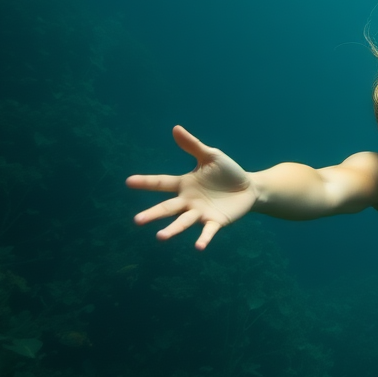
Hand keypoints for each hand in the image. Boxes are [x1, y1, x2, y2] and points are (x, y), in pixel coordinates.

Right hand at [126, 126, 257, 249]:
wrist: (249, 188)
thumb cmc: (228, 172)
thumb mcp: (211, 156)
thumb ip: (193, 146)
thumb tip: (175, 128)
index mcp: (185, 184)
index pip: (162, 183)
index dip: (146, 182)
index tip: (128, 181)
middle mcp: (188, 201)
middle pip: (168, 208)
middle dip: (153, 214)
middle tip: (137, 220)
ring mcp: (201, 213)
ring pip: (183, 222)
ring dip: (172, 229)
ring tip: (160, 237)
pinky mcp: (216, 222)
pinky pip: (207, 232)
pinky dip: (203, 239)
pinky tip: (198, 247)